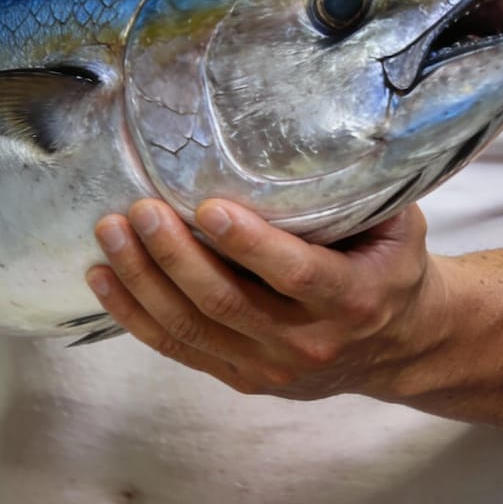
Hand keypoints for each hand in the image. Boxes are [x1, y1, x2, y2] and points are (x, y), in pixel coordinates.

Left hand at [87, 198, 445, 399]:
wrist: (400, 346)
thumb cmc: (390, 266)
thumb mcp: (398, 226)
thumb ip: (360, 192)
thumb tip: (318, 125)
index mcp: (354, 299)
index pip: (298, 275)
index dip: (251, 245)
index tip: (208, 206)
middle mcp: (310, 343)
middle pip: (229, 303)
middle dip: (177, 256)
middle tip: (140, 210)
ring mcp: (270, 368)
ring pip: (193, 328)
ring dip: (144, 281)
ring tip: (111, 234)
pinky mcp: (241, 378)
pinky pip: (178, 348)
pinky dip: (135, 315)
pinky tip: (103, 279)